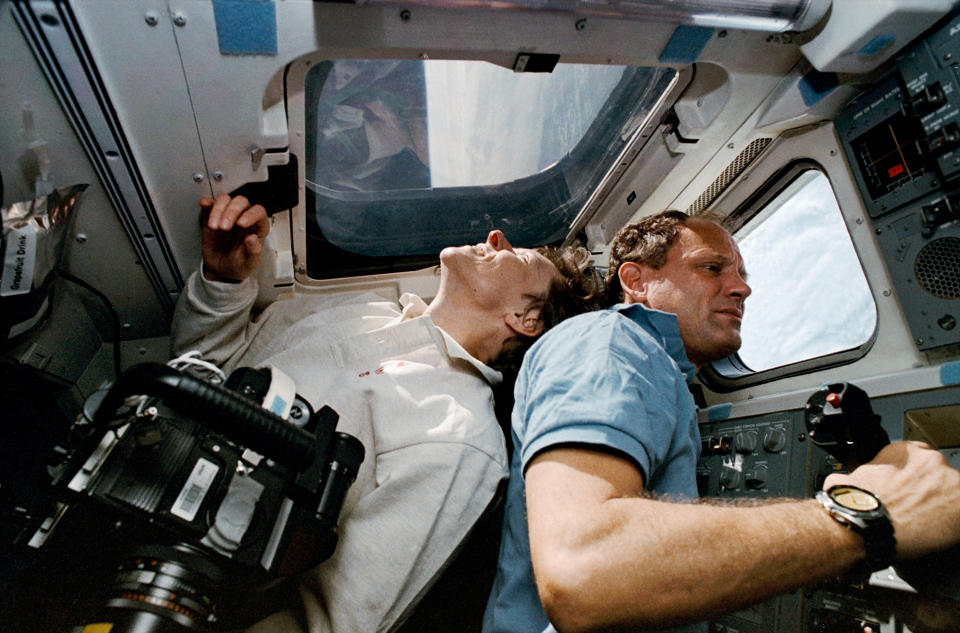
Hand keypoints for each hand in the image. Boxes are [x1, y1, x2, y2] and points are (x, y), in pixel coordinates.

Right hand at [199, 194, 269, 282]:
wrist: (221, 269)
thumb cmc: (239, 264)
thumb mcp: (248, 263)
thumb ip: (253, 252)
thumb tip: (253, 238)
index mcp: (258, 227)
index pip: (259, 212)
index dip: (251, 215)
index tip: (241, 224)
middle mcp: (244, 217)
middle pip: (241, 202)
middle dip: (231, 212)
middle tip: (224, 228)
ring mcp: (228, 215)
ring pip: (225, 200)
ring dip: (218, 210)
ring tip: (214, 227)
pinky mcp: (214, 216)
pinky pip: (211, 204)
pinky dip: (207, 203)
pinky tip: (204, 204)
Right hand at [825, 441, 959, 559]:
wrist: (861, 525)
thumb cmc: (854, 505)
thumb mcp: (846, 478)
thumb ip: (859, 474)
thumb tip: (850, 481)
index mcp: (904, 450)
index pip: (921, 456)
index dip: (916, 477)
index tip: (912, 489)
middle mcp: (930, 461)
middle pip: (940, 475)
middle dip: (930, 492)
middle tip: (916, 509)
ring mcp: (949, 482)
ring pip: (954, 495)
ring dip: (942, 507)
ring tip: (924, 524)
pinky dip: (953, 525)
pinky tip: (935, 533)